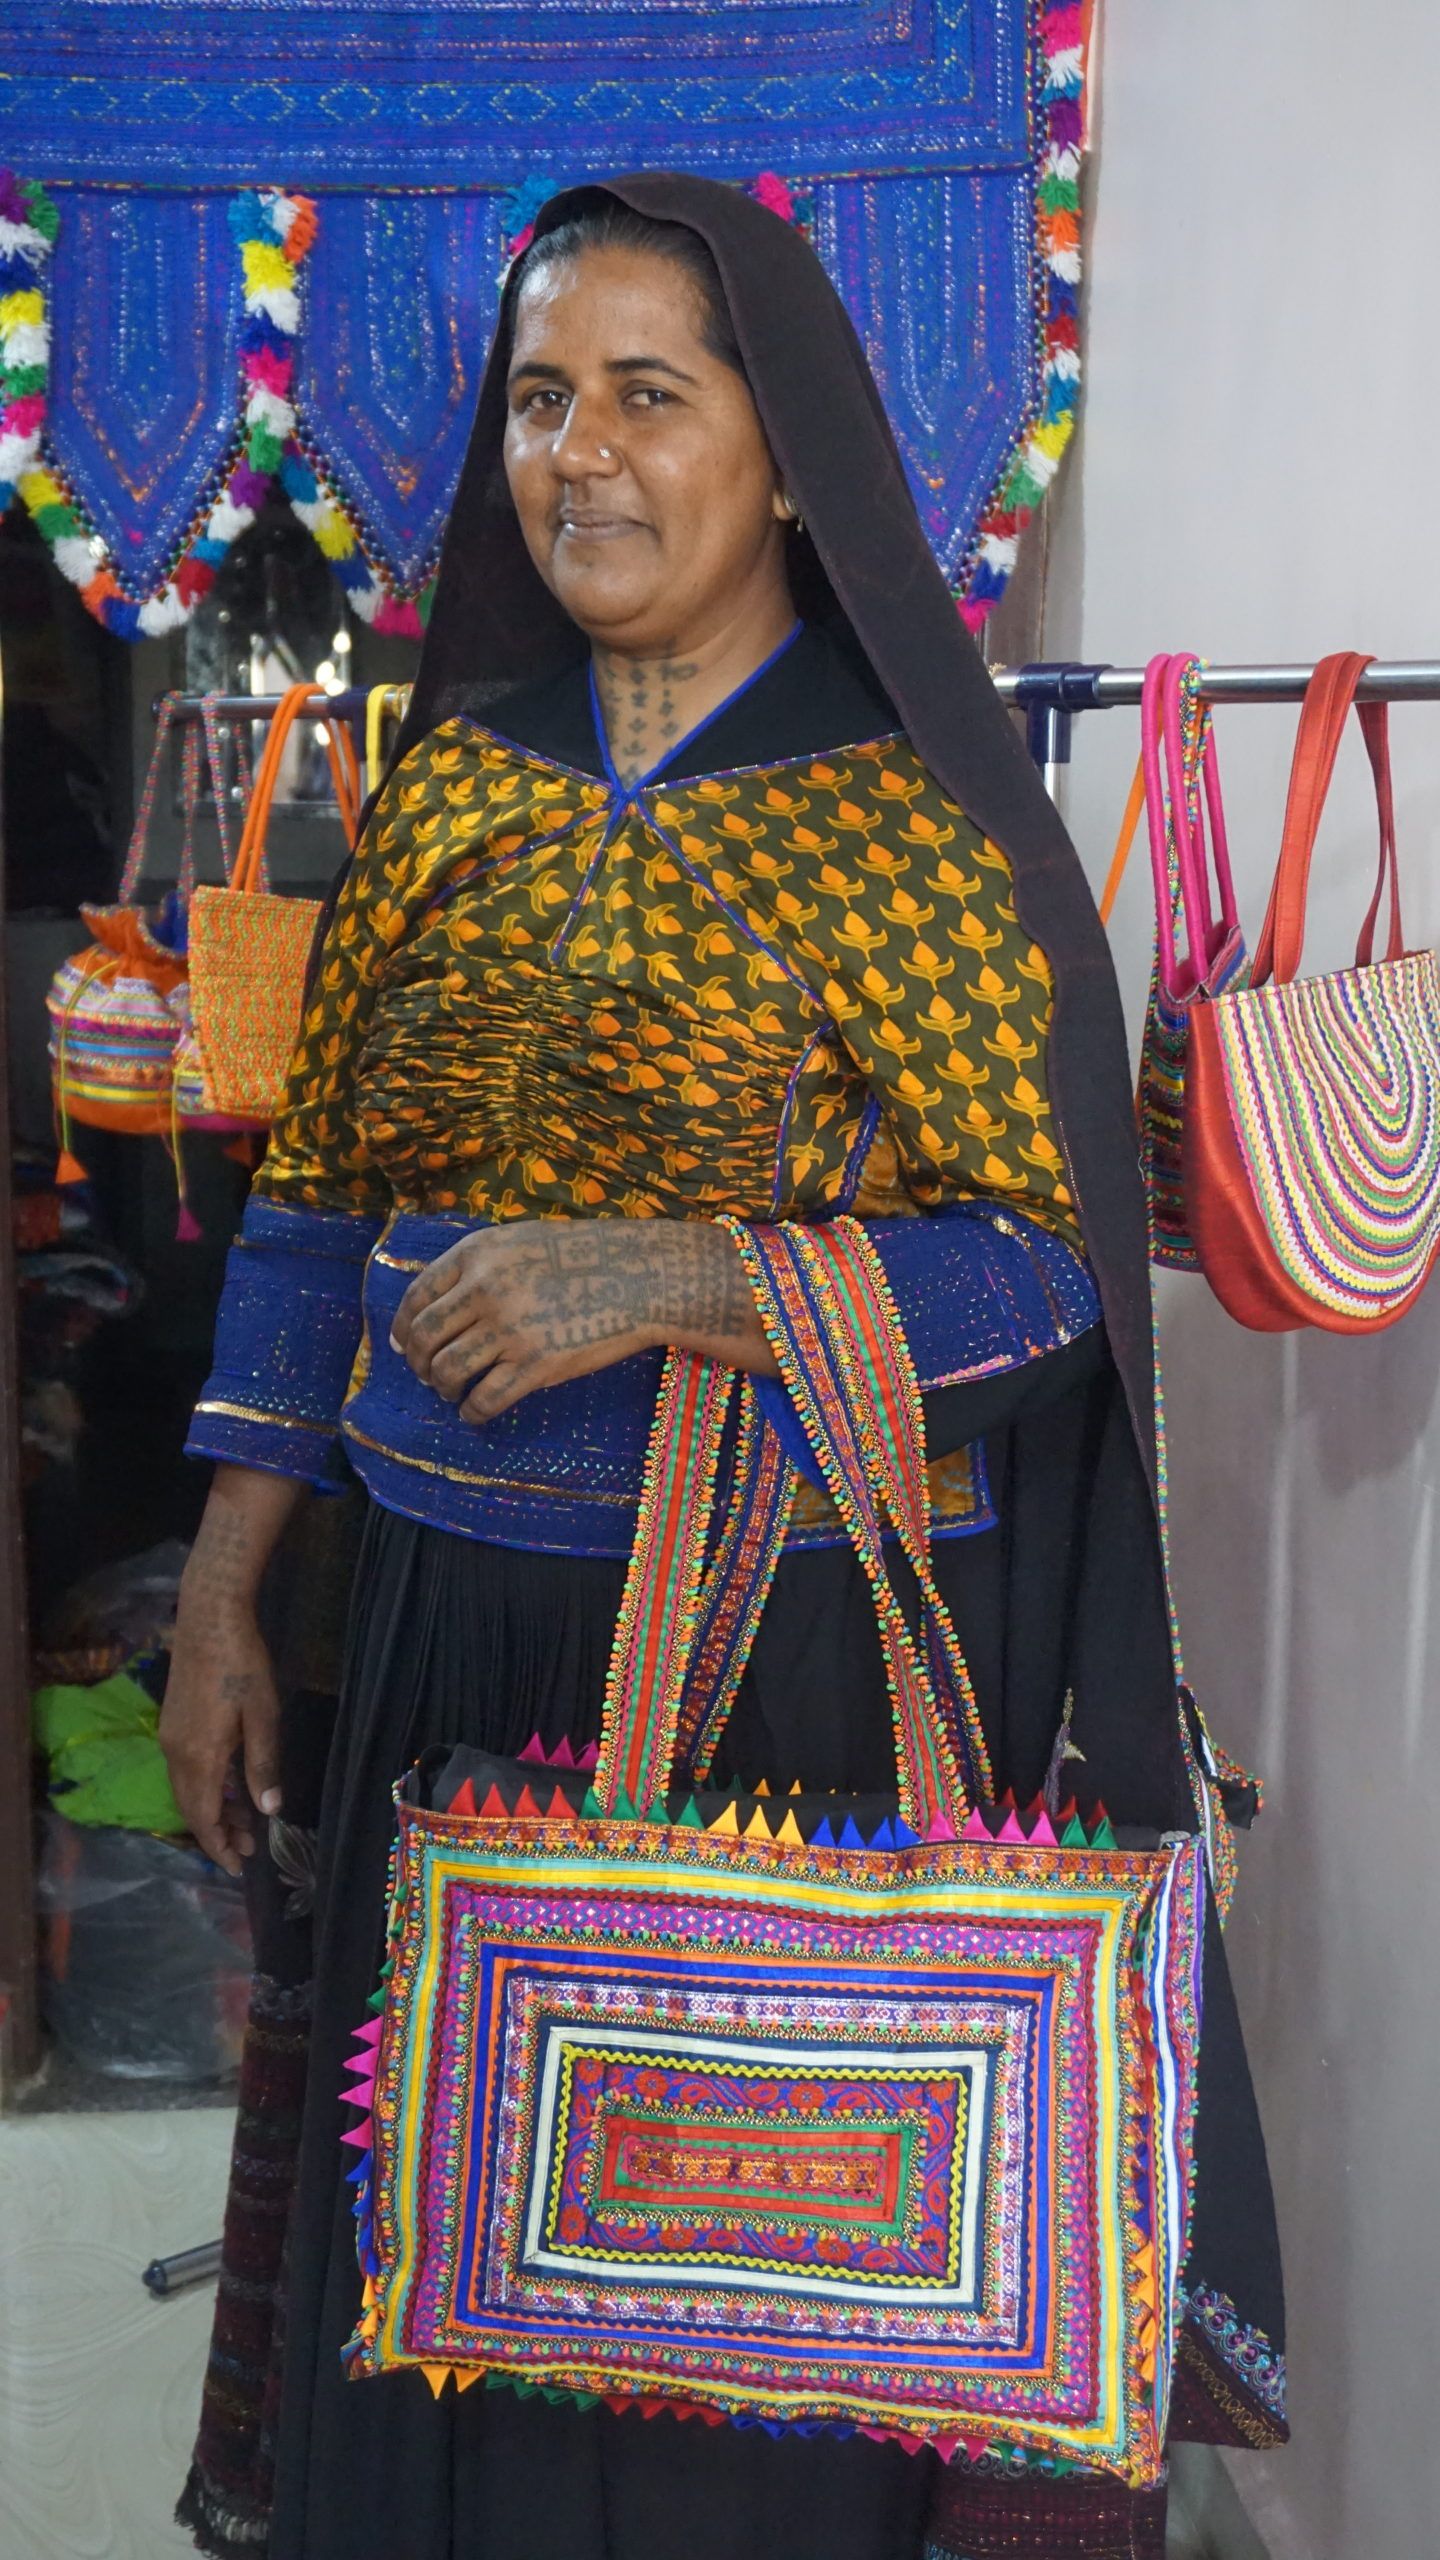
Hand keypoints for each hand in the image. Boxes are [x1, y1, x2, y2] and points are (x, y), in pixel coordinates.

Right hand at [160, 1591, 279, 1878]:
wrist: (208, 1618)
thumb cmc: (243, 1664)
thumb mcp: (263, 1716)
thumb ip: (263, 1765)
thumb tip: (269, 1810)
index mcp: (200, 1757)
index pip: (204, 1818)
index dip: (219, 1847)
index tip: (238, 1868)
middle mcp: (176, 1753)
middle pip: (192, 1809)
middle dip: (219, 1834)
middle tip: (250, 1848)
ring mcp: (170, 1737)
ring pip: (188, 1790)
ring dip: (214, 1810)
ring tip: (246, 1822)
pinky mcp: (171, 1722)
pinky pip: (186, 1770)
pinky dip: (207, 1787)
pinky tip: (230, 1785)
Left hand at [391, 1217, 776, 1423]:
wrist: (641, 1277)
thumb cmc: (582, 1257)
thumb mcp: (521, 1242)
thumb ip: (477, 1267)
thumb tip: (434, 1307)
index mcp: (477, 1254)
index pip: (416, 1296)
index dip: (404, 1327)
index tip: (406, 1345)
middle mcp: (485, 1289)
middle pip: (425, 1338)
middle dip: (418, 1363)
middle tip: (428, 1374)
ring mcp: (510, 1329)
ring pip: (447, 1371)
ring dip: (442, 1388)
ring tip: (453, 1391)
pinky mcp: (536, 1365)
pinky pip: (484, 1400)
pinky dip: (471, 1411)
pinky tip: (476, 1410)